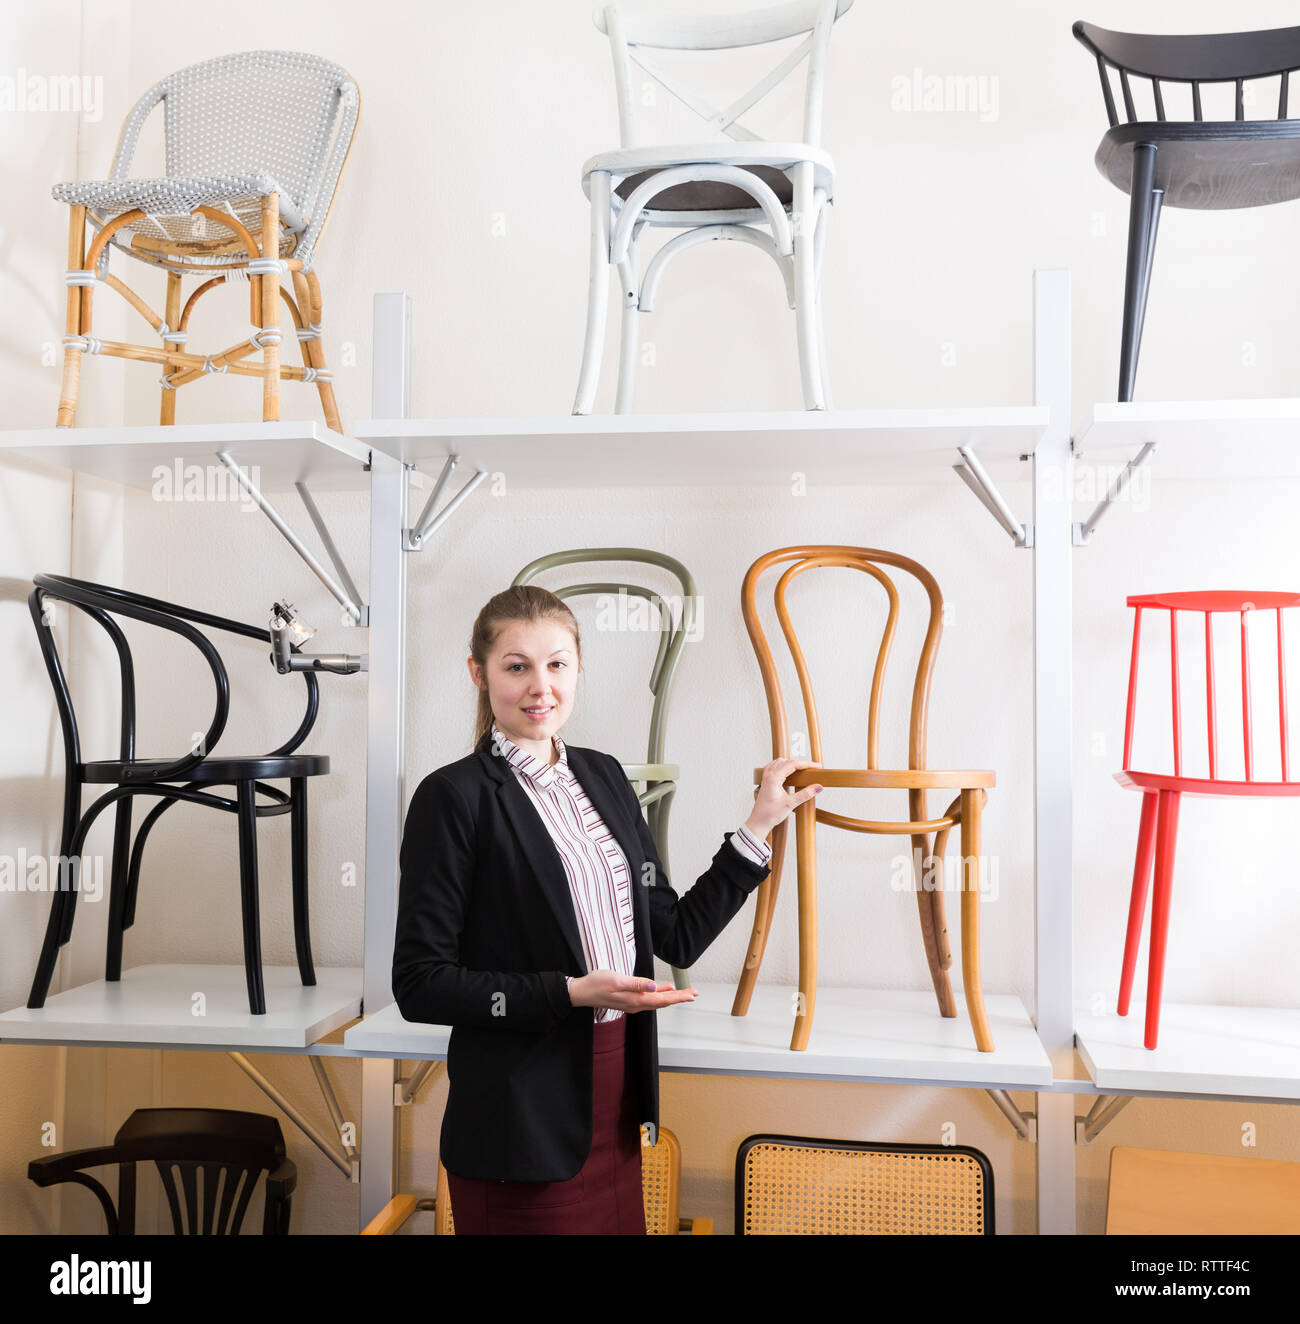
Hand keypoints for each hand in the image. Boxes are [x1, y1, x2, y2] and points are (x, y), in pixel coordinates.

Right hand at [569, 971, 697, 1010]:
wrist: (581, 992)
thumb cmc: (596, 984)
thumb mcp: (616, 980)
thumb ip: (636, 983)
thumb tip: (655, 986)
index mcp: (635, 999)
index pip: (662, 999)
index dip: (678, 997)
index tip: (692, 995)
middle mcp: (636, 1004)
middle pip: (662, 1002)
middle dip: (679, 998)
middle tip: (694, 994)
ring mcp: (632, 1003)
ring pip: (656, 1002)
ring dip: (671, 997)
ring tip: (683, 994)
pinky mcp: (628, 1000)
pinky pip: (649, 1000)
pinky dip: (659, 995)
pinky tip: (662, 990)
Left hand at [744, 758, 823, 839]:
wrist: (759, 821)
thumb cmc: (770, 814)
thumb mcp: (790, 804)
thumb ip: (805, 794)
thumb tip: (818, 787)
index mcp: (773, 778)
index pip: (793, 764)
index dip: (807, 764)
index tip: (817, 767)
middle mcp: (769, 775)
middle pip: (787, 761)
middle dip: (801, 763)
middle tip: (813, 768)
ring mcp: (766, 777)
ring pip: (780, 762)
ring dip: (792, 763)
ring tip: (803, 769)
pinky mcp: (766, 781)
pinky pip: (775, 766)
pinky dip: (784, 766)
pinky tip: (789, 771)